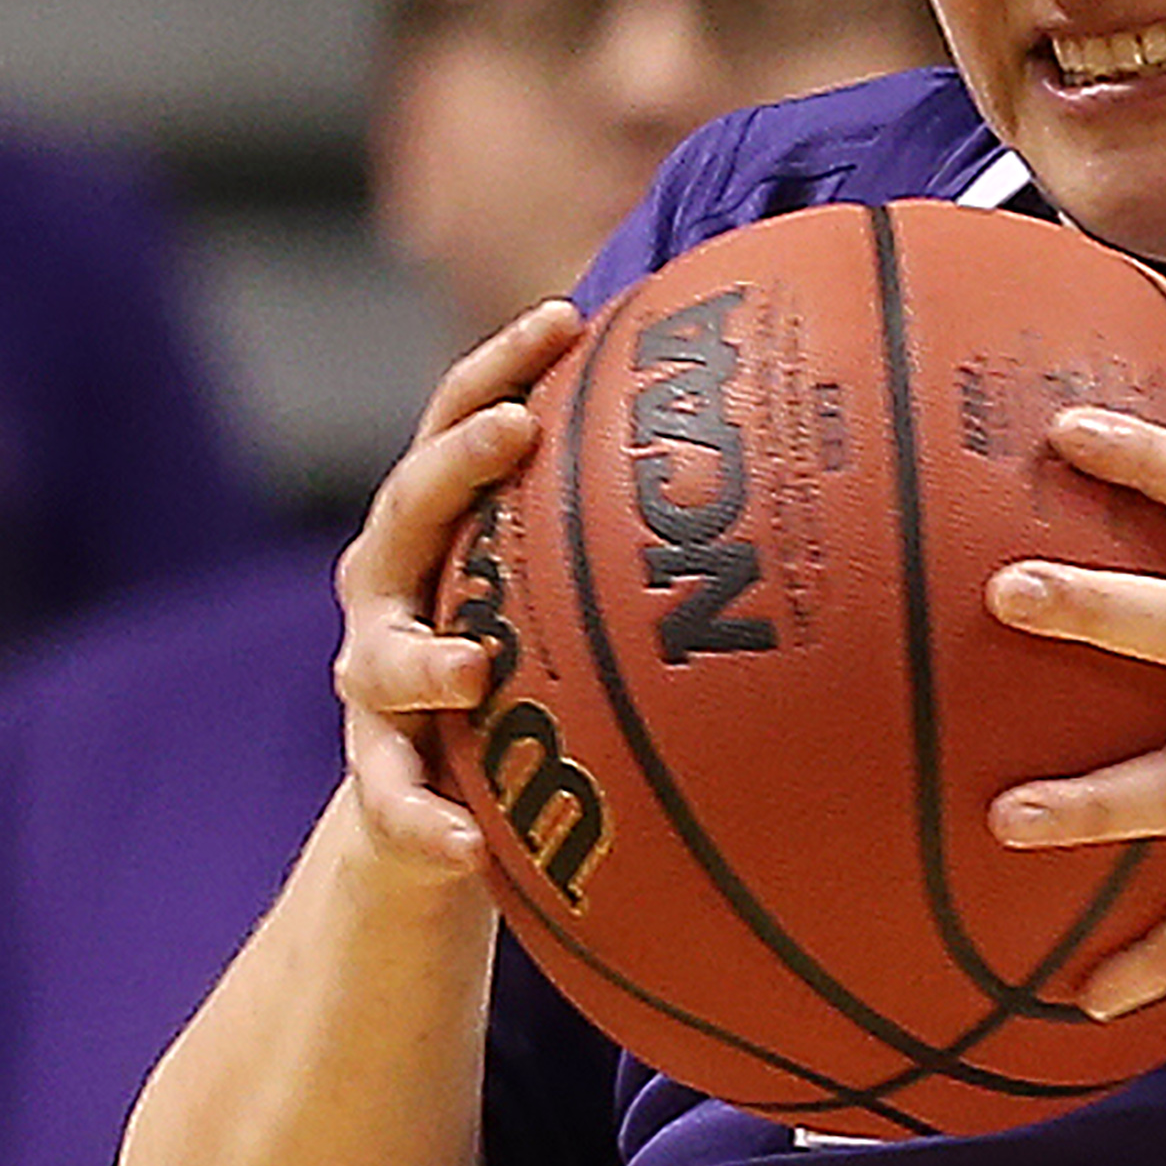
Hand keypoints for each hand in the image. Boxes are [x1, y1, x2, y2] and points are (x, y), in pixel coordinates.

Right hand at [327, 300, 584, 883]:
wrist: (431, 812)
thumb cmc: (529, 674)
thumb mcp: (567, 596)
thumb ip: (636, 539)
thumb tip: (790, 457)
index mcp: (444, 532)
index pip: (459, 422)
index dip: (502, 365)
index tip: (566, 315)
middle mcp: (392, 593)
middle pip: (406, 509)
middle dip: (455, 464)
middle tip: (516, 431)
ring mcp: (375, 688)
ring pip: (378, 662)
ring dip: (423, 659)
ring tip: (472, 670)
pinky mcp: (382, 782)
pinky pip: (394, 808)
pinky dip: (427, 826)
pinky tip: (472, 851)